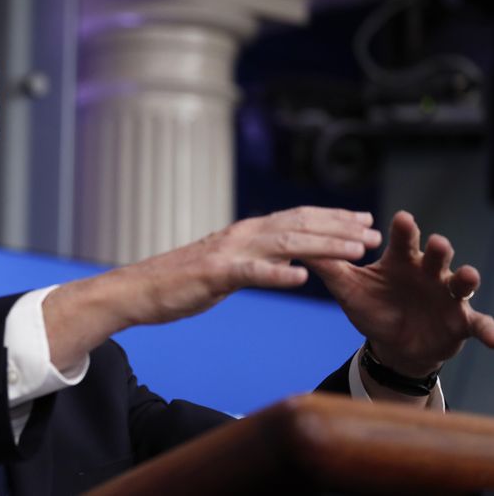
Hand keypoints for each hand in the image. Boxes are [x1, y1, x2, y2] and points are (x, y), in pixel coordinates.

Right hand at [117, 206, 382, 324]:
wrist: (136, 290)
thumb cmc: (177, 283)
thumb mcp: (224, 268)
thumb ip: (253, 261)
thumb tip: (285, 263)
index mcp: (243, 233)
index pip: (295, 219)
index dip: (331, 219)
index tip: (362, 221)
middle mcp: (240, 235)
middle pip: (298, 225)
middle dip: (339, 227)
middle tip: (374, 232)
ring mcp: (227, 253)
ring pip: (284, 243)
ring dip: (323, 245)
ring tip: (355, 250)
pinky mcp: (213, 275)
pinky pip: (250, 273)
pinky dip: (277, 274)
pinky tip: (302, 278)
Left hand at [307, 211, 493, 377]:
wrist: (394, 344)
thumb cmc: (372, 308)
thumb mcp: (348, 290)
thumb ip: (330, 269)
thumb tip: (298, 247)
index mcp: (402, 261)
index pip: (404, 240)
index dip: (406, 229)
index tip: (403, 219)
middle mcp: (428, 272)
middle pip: (435, 256)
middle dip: (438, 249)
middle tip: (437, 243)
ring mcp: (447, 295)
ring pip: (460, 282)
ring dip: (465, 278)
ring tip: (466, 276)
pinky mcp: (461, 321)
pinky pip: (479, 324)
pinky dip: (490, 331)